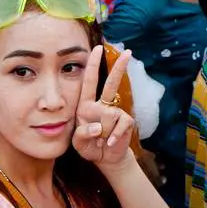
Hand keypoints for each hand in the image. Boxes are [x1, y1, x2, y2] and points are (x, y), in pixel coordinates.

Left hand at [73, 46, 136, 168]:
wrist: (105, 159)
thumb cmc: (89, 147)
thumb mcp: (78, 143)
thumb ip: (82, 135)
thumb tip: (98, 127)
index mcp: (85, 105)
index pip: (89, 82)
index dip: (92, 65)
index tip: (97, 49)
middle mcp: (100, 106)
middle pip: (111, 84)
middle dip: (119, 68)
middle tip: (128, 52)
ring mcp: (114, 113)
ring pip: (110, 116)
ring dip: (104, 133)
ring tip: (100, 141)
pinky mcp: (125, 122)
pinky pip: (120, 125)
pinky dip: (114, 136)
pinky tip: (109, 143)